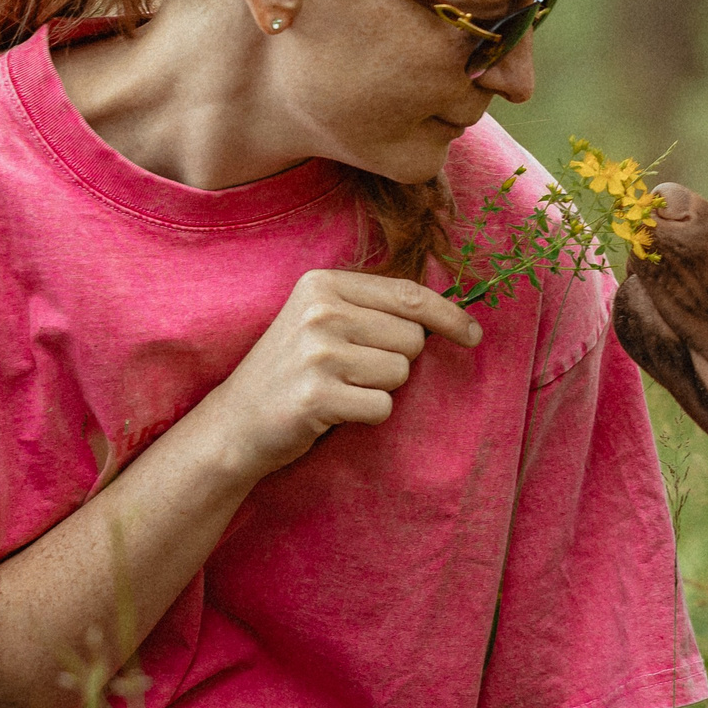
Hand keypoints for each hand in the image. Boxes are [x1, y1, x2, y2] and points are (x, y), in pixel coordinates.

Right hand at [191, 269, 482, 480]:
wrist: (234, 423)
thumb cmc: (292, 372)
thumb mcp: (322, 321)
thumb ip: (373, 309)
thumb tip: (448, 313)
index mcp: (323, 284)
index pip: (409, 294)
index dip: (449, 316)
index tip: (474, 335)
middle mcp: (320, 312)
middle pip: (412, 338)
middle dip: (396, 361)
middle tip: (352, 372)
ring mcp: (317, 353)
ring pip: (400, 373)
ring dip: (379, 390)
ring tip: (340, 390)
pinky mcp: (318, 395)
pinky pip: (383, 406)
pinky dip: (367, 415)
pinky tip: (333, 412)